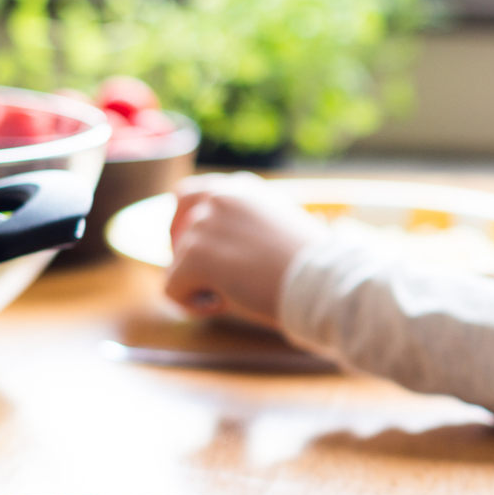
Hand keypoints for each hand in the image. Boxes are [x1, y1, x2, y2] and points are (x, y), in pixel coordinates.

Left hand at [164, 173, 326, 327]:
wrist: (321, 281)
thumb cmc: (312, 267)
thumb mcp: (278, 230)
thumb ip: (246, 228)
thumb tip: (215, 253)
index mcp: (243, 188)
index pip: (192, 195)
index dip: (189, 226)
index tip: (203, 251)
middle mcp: (220, 197)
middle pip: (175, 226)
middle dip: (183, 253)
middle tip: (205, 280)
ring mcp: (204, 224)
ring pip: (177, 264)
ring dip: (200, 285)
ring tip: (237, 296)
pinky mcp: (195, 254)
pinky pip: (172, 288)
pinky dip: (191, 303)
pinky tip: (223, 305)